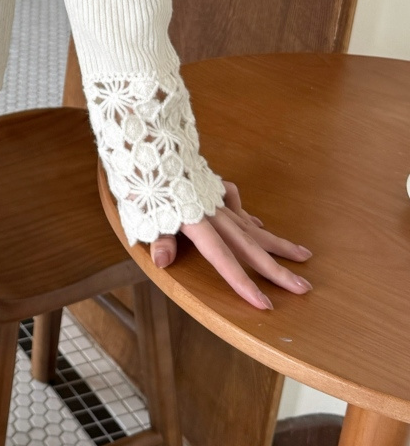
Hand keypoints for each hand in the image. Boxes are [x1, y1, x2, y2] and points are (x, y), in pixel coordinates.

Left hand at [148, 180, 311, 310]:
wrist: (149, 141)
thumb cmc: (142, 179)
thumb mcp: (142, 212)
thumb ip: (158, 237)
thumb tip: (162, 263)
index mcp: (196, 222)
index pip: (223, 259)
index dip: (243, 282)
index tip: (265, 304)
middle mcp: (213, 212)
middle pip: (250, 246)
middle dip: (277, 270)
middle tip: (303, 287)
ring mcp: (216, 199)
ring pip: (253, 226)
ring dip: (278, 243)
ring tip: (304, 255)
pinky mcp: (213, 188)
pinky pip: (238, 206)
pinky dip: (251, 219)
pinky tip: (259, 224)